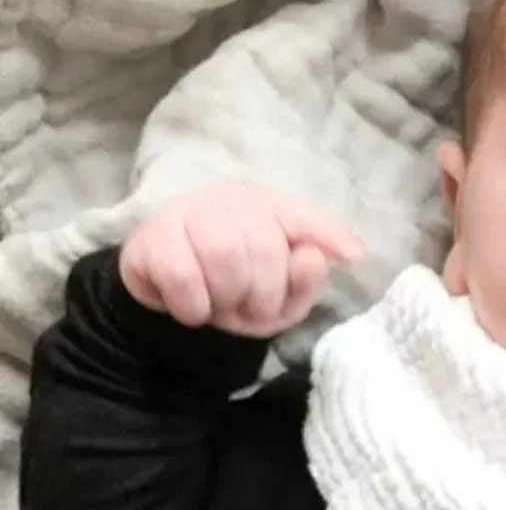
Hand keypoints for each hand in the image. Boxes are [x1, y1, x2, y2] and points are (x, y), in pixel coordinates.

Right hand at [119, 183, 364, 335]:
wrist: (170, 296)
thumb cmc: (236, 289)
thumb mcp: (280, 296)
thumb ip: (304, 279)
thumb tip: (316, 259)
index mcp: (268, 210)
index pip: (302, 218)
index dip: (328, 235)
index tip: (354, 258)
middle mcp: (229, 201)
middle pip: (263, 245)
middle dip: (263, 293)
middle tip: (249, 308)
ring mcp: (185, 213)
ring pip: (222, 252)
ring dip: (228, 296)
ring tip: (221, 306)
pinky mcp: (148, 239)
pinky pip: (181, 275)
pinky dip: (194, 306)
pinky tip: (193, 309)